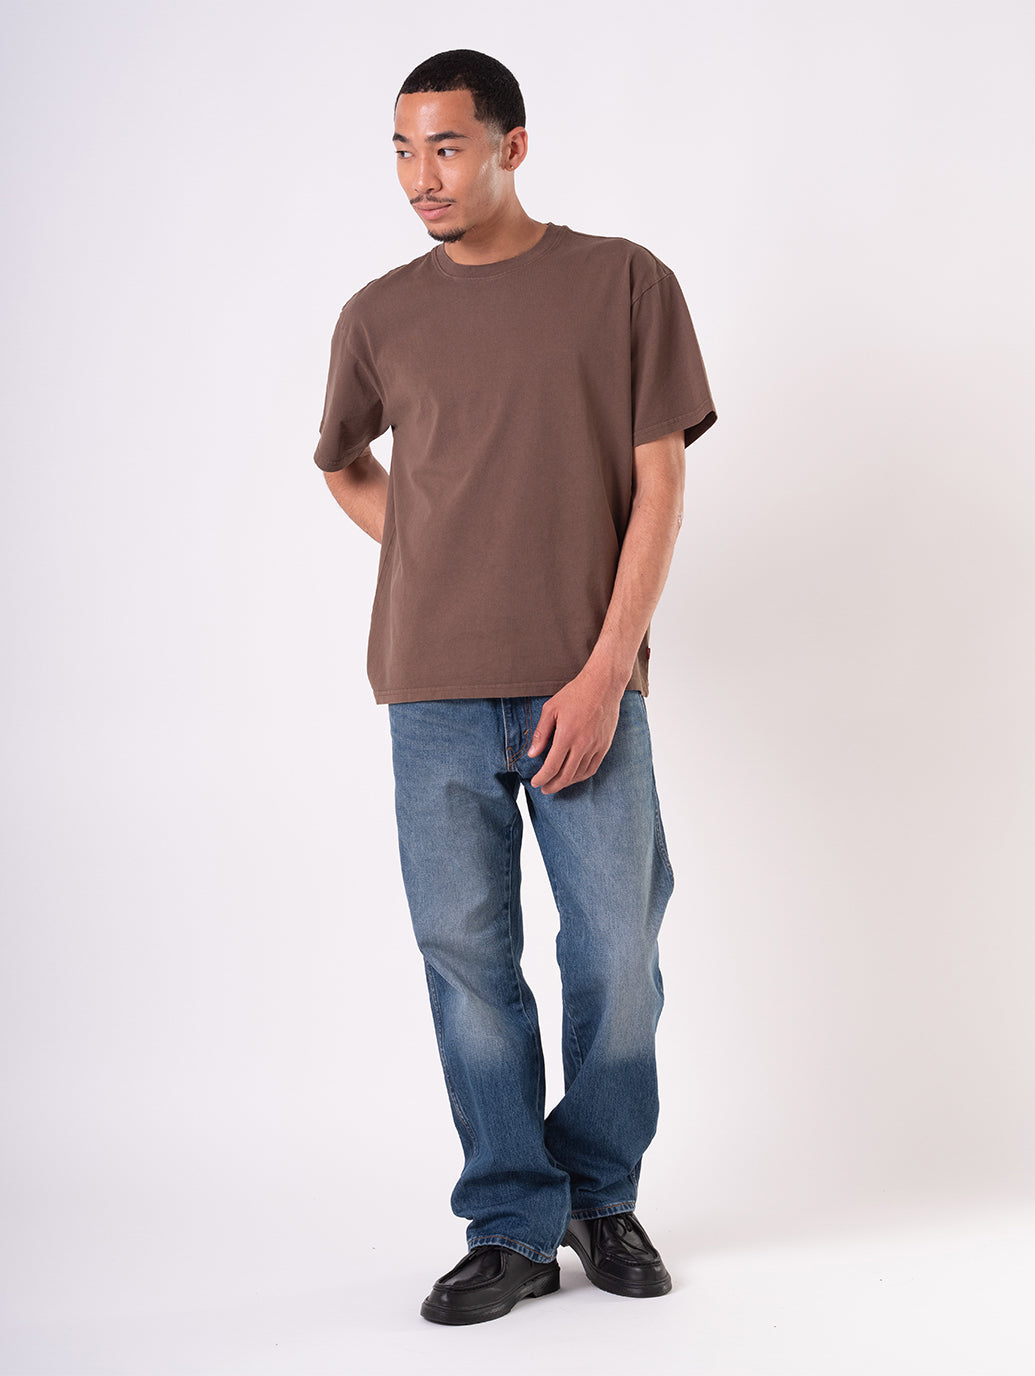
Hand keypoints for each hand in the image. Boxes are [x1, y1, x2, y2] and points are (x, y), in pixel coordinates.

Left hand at [528, 671, 623, 794]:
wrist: (603, 685)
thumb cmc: (574, 694)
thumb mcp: (550, 709)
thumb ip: (541, 733)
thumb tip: (532, 754)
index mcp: (567, 735)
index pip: (552, 766)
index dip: (542, 778)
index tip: (535, 782)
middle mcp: (582, 744)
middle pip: (566, 775)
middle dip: (553, 786)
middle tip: (544, 789)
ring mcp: (596, 746)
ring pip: (580, 774)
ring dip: (567, 782)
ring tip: (557, 783)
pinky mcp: (605, 745)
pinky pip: (593, 767)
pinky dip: (582, 776)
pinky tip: (574, 776)